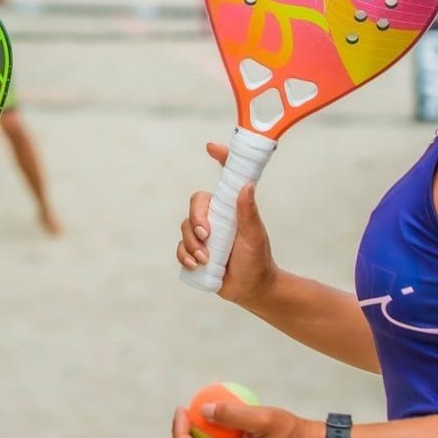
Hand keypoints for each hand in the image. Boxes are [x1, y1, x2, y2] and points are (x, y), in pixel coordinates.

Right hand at [176, 141, 278, 306]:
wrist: (251, 290)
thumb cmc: (257, 260)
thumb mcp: (254, 236)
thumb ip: (248, 212)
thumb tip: (246, 185)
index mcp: (230, 207)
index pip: (224, 178)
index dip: (220, 159)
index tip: (212, 147)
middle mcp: (215, 216)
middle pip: (195, 205)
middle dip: (197, 220)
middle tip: (207, 236)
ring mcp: (203, 234)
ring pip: (185, 228)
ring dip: (192, 244)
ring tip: (207, 259)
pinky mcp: (194, 250)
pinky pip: (180, 247)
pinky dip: (184, 255)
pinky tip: (196, 265)